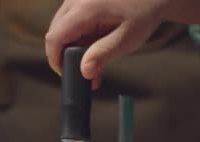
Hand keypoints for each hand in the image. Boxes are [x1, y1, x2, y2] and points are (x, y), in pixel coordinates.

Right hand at [45, 0, 171, 87]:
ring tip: (94, 61)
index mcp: (85, 9)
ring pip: (62, 26)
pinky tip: (95, 44)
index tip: (65, 74)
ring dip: (73, 45)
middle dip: (65, 55)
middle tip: (83, 72)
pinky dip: (79, 33)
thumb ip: (103, 54)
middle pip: (56, 32)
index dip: (55, 59)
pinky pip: (71, 18)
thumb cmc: (144, 12)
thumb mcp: (127, 38)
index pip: (55, 37)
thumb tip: (84, 71)